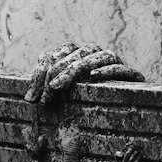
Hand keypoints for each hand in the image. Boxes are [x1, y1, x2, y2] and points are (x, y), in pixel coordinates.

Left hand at [24, 43, 144, 105]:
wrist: (131, 108)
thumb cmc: (91, 105)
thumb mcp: (65, 98)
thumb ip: (49, 91)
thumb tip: (30, 97)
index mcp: (78, 55)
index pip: (55, 54)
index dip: (40, 74)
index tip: (31, 97)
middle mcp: (96, 54)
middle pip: (73, 53)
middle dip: (54, 74)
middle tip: (44, 96)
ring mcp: (115, 62)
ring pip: (95, 56)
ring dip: (73, 69)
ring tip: (57, 86)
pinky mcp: (132, 75)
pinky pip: (119, 68)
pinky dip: (106, 70)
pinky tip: (92, 78)